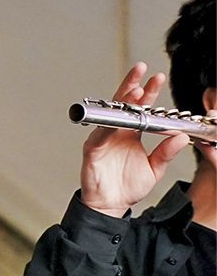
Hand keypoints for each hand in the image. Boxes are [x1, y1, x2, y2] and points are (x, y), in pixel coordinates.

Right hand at [80, 63, 189, 217]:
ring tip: (133, 90)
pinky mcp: (93, 150)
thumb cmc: (128, 186)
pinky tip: (115, 119)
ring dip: (121, 103)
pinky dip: (106, 127)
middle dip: (132, 85)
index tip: (157, 77)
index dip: (148, 92)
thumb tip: (182, 137)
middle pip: (123, 104)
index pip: (140, 108)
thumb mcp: (155, 169)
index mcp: (131, 134)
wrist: (111, 205)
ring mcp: (103, 139)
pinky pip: (99, 135)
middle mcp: (116, 132)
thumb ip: (166, 152)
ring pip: (110, 115)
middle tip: (141, 70)